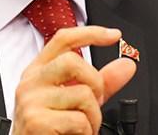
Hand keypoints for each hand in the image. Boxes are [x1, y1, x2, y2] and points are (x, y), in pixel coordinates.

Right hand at [12, 26, 136, 133]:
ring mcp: (31, 101)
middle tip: (94, 105)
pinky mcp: (36, 121)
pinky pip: (79, 120)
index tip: (115, 35)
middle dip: (95, 84)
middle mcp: (30, 82)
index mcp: (38, 72)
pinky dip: (86, 132)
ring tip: (83, 128)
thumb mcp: (78, 102)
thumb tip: (127, 65)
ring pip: (82, 94)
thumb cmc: (53, 130)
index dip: (90, 33)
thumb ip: (102, 82)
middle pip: (72, 61)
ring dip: (93, 117)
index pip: (63, 39)